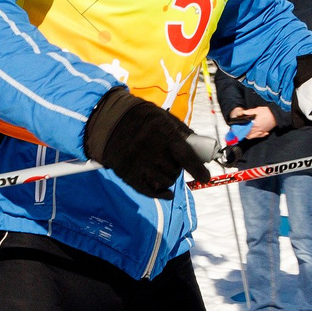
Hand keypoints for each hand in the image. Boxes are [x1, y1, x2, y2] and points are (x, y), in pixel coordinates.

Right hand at [85, 87, 209, 199]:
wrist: (107, 120)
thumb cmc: (138, 117)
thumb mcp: (162, 116)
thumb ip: (180, 130)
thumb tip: (198, 145)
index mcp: (163, 133)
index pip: (185, 155)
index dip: (197, 168)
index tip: (205, 177)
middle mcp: (151, 150)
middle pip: (174, 170)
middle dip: (179, 169)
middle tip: (175, 164)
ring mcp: (138, 163)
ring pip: (164, 182)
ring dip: (169, 180)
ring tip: (166, 172)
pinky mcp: (127, 173)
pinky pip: (147, 191)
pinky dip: (160, 194)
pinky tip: (167, 194)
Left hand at [231, 105, 277, 140]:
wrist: (276, 115)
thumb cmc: (268, 112)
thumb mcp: (257, 110)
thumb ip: (249, 112)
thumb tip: (243, 112)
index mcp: (255, 124)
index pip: (246, 130)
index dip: (242, 132)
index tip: (239, 131)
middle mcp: (258, 129)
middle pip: (249, 135)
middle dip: (245, 134)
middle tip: (242, 133)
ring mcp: (262, 131)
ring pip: (254, 136)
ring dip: (250, 136)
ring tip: (247, 135)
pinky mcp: (266, 131)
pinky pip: (261, 136)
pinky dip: (258, 136)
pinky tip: (257, 134)